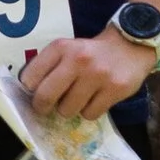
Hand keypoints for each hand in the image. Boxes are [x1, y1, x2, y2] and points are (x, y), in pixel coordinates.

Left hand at [18, 28, 159, 119]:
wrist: (131, 45)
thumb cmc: (91, 53)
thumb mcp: (67, 50)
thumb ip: (48, 67)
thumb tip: (28, 95)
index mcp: (61, 48)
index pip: (30, 78)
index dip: (29, 90)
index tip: (35, 93)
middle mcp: (78, 59)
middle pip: (45, 97)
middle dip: (42, 107)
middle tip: (47, 107)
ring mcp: (98, 75)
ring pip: (67, 110)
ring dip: (69, 109)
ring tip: (78, 98)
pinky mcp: (115, 89)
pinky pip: (89, 114)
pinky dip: (89, 111)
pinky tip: (95, 99)